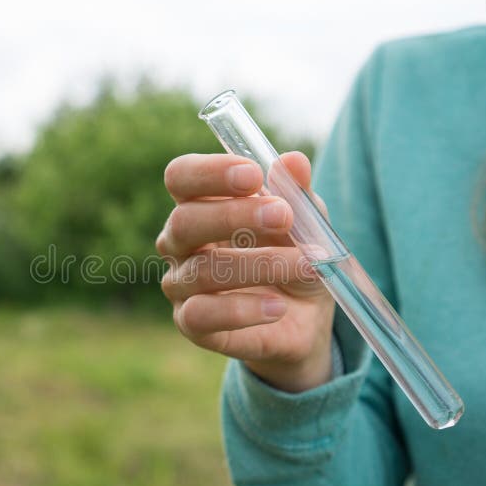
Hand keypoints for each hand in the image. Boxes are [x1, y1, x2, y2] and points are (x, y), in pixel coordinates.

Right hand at [156, 152, 336, 391]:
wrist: (305, 317)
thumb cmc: (294, 254)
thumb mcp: (305, 220)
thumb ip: (297, 191)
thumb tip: (294, 161)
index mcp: (198, 203)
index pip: (181, 177)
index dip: (210, 172)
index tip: (253, 174)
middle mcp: (178, 242)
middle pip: (184, 221)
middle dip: (235, 215)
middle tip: (284, 216)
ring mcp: (181, 285)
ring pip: (202, 270)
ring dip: (260, 265)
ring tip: (306, 266)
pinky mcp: (191, 324)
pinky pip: (201, 315)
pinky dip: (242, 310)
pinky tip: (277, 307)